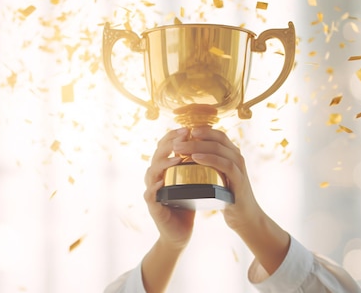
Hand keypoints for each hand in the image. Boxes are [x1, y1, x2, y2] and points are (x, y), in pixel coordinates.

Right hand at [144, 127, 195, 249]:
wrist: (181, 233)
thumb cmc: (187, 205)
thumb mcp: (193, 182)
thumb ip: (196, 165)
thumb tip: (211, 145)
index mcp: (164, 170)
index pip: (164, 147)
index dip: (173, 136)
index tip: (187, 128)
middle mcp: (155, 178)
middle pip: (157, 154)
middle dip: (170, 143)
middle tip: (184, 135)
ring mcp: (152, 192)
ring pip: (151, 172)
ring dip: (163, 163)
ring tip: (176, 158)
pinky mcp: (153, 207)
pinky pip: (149, 194)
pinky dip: (155, 187)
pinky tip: (162, 182)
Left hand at [173, 127, 289, 273]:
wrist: (245, 218)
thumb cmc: (227, 197)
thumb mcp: (217, 177)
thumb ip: (207, 165)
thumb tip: (186, 155)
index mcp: (231, 154)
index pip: (217, 134)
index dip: (200, 130)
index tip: (181, 132)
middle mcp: (237, 157)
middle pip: (217, 138)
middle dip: (194, 137)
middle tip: (176, 142)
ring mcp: (239, 167)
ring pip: (219, 148)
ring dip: (197, 146)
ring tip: (179, 148)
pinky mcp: (239, 180)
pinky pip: (225, 164)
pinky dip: (210, 159)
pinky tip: (196, 158)